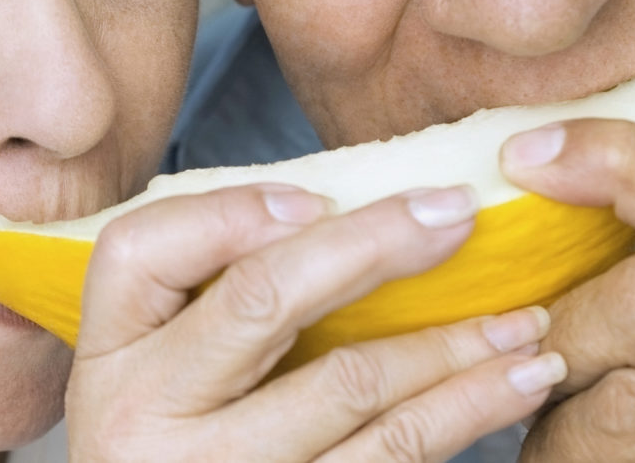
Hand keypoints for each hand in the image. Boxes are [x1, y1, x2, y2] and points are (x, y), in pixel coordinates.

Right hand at [65, 184, 565, 461]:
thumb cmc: (179, 431)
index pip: (143, 248)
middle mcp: (145, 414)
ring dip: (452, 343)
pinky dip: (464, 409)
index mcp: (110, 354)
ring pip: (351, 385)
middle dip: (373, 245)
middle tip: (458, 212)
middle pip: (263, 300)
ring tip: (524, 316)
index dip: (234, 210)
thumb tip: (345, 213)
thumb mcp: (160, 362)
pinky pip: (389, 454)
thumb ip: (215, 289)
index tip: (321, 197)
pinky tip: (514, 381)